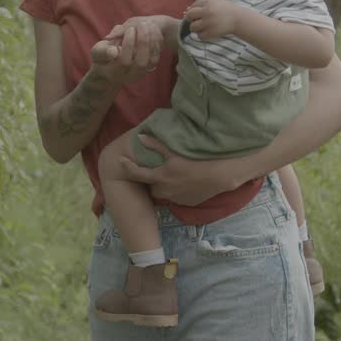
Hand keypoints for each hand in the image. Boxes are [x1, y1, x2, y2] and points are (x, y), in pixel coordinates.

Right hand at [90, 18, 162, 84]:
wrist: (113, 64)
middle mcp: (128, 76)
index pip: (124, 60)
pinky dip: (156, 43)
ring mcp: (140, 74)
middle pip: (140, 63)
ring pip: (150, 60)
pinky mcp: (148, 69)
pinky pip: (155, 58)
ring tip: (148, 24)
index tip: (130, 29)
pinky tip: (152, 29)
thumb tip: (114, 51)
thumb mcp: (97, 52)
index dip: (128, 44)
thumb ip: (103, 52)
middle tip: (142, 24)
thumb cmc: (102, 55)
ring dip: (151, 40)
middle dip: (143, 42)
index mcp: (113, 72)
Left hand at [116, 135, 233, 205]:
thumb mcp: (175, 152)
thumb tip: (140, 137)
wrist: (220, 176)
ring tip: (175, 177)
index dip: (127, 167)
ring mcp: (176, 199)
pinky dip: (178, 192)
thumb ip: (156, 145)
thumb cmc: (197, 161)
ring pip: (164, 194)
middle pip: (152, 187)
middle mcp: (165, 190)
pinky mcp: (187, 203)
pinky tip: (187, 183)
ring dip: (166, 187)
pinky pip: (177, 198)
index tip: (121, 160)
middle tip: (160, 170)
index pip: (137, 173)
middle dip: (153, 181)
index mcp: (160, 176)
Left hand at [184, 0, 239, 39]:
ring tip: (202, 28)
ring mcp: (208, 22)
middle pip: (189, 16)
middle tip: (198, 21)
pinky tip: (207, 32)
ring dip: (196, 28)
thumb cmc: (226, 10)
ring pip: (193, 27)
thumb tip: (186, 10)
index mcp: (208, 2)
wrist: (238, 19)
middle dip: (192, 19)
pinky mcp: (211, 32)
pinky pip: (199, 36)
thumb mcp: (216, 2)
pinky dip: (202, 35)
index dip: (193, 11)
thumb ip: (203, 4)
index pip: (193, 6)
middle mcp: (207, 11)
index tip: (197, 14)